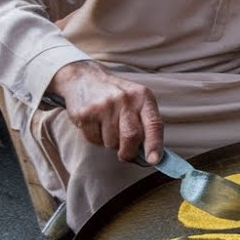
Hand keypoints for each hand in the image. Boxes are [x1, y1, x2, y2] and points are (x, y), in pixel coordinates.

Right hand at [47, 60, 162, 163]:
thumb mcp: (137, 101)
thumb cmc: (116, 96)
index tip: (154, 161)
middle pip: (131, 137)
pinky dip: (96, 139)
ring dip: (110, 143)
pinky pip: (94, 139)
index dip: (155, 145)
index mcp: (143, 97)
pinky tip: (95, 124)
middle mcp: (125, 99)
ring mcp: (104, 105)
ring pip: (111, 142)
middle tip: (126, 154)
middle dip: (129, 152)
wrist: (84, 78)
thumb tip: (151, 156)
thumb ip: (146, 125)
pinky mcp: (85, 113)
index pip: (154, 124)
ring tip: (107, 127)